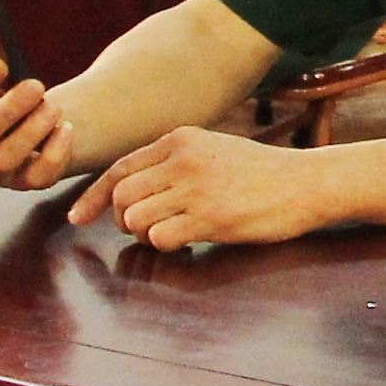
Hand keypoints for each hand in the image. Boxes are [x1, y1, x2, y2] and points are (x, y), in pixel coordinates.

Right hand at [0, 20, 82, 189]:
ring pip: (6, 160)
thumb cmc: (1, 96)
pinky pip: (39, 177)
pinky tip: (65, 127)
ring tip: (52, 104)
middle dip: (6, 109)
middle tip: (35, 84)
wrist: (37, 123)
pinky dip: (55, 151)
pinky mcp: (29, 184)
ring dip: (31, 129)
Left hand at [80, 127, 332, 249]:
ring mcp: (196, 188)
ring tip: (172, 233)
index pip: (119, 168)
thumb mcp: (213, 149)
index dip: (93, 196)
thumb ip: (174, 162)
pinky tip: (190, 241)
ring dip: (145, 235)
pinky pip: (161, 238)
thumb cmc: (261, 172)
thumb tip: (131, 190)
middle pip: (121, 195)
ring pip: (135, 218)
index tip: (78, 216)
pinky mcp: (210, 217)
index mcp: (180, 139)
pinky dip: (168, 246)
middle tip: (145, 229)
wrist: (307, 183)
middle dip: (122, 219)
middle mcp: (182, 159)